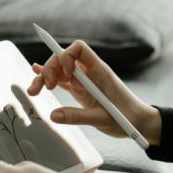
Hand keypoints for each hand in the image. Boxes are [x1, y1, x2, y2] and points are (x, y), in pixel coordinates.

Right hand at [27, 41, 161, 144]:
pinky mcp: (81, 91)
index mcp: (99, 71)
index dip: (67, 56)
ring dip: (45, 77)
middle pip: (64, 59)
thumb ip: (78, 116)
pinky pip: (62, 80)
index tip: (65, 75)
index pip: (79, 49)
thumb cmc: (126, 118)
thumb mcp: (102, 118)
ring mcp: (84, 81)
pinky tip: (36, 74)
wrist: (138, 123)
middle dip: (50, 69)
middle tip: (45, 88)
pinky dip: (49, 78)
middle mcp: (90, 72)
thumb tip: (53, 115)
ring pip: (60, 70)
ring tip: (33, 92)